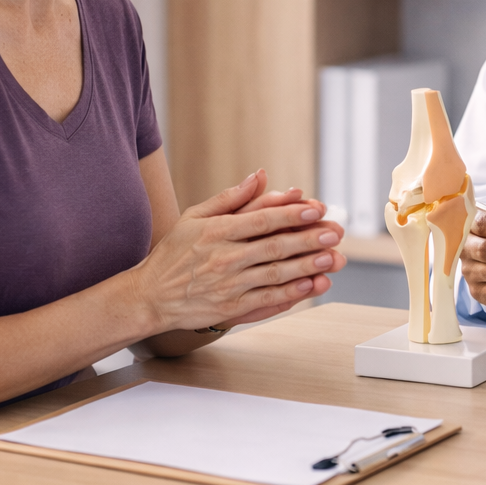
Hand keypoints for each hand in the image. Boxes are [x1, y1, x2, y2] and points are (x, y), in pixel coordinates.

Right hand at [131, 171, 345, 333]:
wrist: (150, 296)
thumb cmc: (173, 253)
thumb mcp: (194, 217)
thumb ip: (229, 198)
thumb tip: (259, 176)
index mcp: (216, 231)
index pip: (260, 219)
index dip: (291, 214)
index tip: (315, 208)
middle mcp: (223, 258)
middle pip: (274, 247)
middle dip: (308, 239)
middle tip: (334, 233)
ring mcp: (228, 285)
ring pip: (275, 274)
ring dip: (306, 266)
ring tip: (332, 258)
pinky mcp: (230, 308)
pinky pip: (266, 300)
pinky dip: (290, 294)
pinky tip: (310, 285)